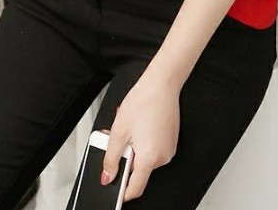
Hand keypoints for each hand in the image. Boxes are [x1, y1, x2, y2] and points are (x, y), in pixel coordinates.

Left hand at [101, 73, 179, 201]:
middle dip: (125, 158)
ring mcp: (169, 149)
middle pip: (139, 170)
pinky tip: (138, 126)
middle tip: (116, 141)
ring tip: (128, 128)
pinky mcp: (170, 140)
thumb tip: (107, 176)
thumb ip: (111, 158)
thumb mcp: (119, 131)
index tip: (115, 191)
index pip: (135, 188)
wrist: (161, 84)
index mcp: (149, 158)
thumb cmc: (143, 101)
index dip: (123, 192)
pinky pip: (153, 149)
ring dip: (133, 148)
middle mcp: (163, 157)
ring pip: (145, 158)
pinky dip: (143, 143)